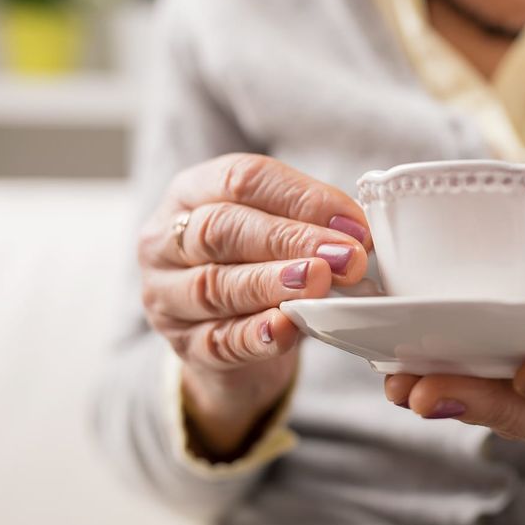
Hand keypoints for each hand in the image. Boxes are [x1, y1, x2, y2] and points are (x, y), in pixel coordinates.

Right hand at [138, 154, 370, 456]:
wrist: (230, 332)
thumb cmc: (257, 263)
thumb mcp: (277, 229)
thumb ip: (311, 223)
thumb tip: (358, 232)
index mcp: (193, 191)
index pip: (242, 179)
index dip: (302, 198)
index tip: (354, 222)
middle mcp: (167, 239)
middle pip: (221, 228)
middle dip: (289, 239)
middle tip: (343, 256)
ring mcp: (166, 295)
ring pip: (214, 285)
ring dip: (273, 283)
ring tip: (319, 283)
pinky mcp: (181, 346)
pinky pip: (217, 341)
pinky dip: (255, 335)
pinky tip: (285, 328)